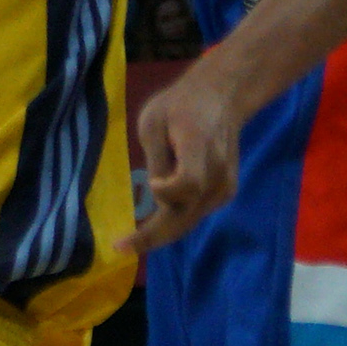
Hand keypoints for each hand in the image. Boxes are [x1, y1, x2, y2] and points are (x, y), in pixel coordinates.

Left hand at [124, 64, 248, 255]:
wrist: (221, 98)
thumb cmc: (179, 106)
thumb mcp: (154, 121)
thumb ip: (156, 159)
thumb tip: (155, 193)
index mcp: (199, 145)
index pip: (189, 181)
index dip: (168, 190)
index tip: (150, 184)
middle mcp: (218, 171)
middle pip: (186, 214)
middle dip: (152, 236)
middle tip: (120, 247)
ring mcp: (225, 185)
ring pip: (190, 220)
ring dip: (162, 231)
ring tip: (131, 239)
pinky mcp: (226, 192)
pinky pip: (196, 215)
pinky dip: (175, 221)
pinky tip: (156, 221)